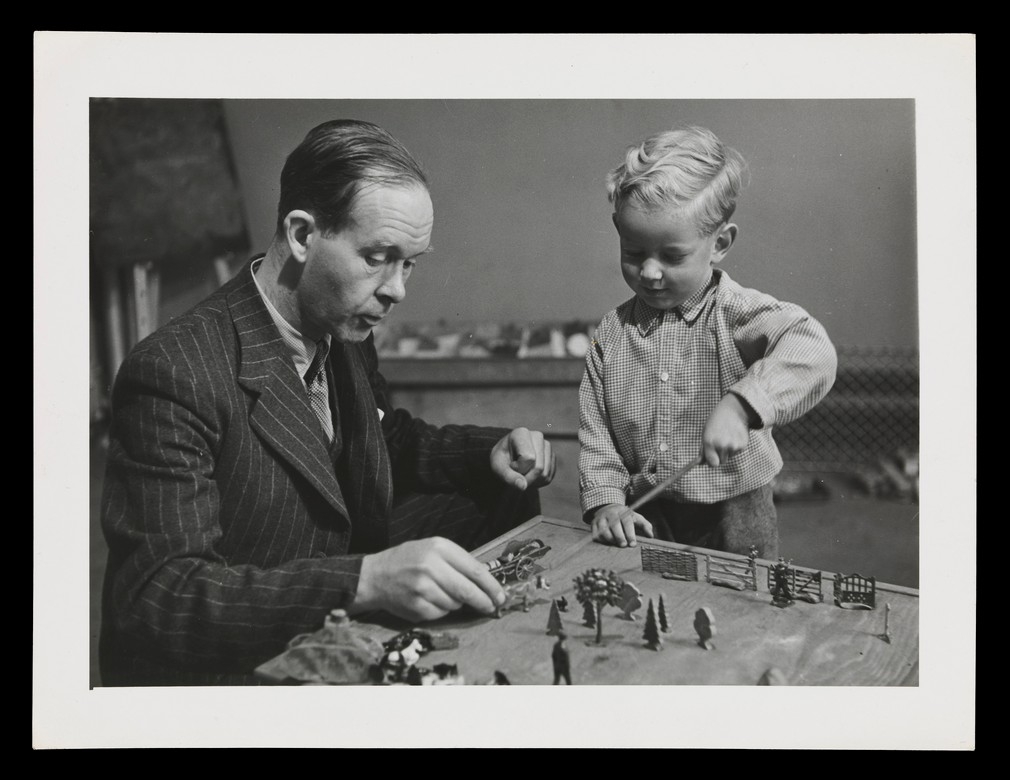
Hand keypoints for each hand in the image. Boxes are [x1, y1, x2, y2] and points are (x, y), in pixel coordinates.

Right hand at [349, 537, 505, 621]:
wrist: (374, 576)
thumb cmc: (408, 560)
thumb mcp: (432, 549)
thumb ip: (457, 562)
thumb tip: (486, 583)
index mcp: (439, 548)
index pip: (475, 570)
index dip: (492, 586)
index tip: (501, 595)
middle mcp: (431, 566)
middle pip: (468, 591)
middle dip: (484, 601)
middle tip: (491, 607)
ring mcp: (423, 588)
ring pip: (456, 604)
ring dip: (457, 603)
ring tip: (442, 593)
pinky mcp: (417, 607)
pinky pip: (441, 613)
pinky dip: (441, 610)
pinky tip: (429, 600)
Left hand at [490, 427, 556, 490]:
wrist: (507, 459)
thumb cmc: (501, 461)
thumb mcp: (498, 468)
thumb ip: (508, 476)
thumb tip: (523, 486)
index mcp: (521, 433)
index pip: (528, 458)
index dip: (518, 468)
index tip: (510, 464)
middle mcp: (537, 436)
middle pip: (538, 468)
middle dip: (526, 478)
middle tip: (516, 473)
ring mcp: (547, 446)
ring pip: (545, 475)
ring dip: (532, 481)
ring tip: (521, 474)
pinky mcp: (552, 457)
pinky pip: (549, 478)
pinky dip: (538, 482)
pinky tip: (529, 475)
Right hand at [590, 503, 653, 547]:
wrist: (607, 508)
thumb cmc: (625, 517)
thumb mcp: (636, 518)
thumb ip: (645, 526)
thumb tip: (651, 536)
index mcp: (623, 512)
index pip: (627, 523)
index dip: (630, 534)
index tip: (633, 544)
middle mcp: (611, 514)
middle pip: (614, 525)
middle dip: (619, 536)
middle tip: (623, 545)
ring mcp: (601, 519)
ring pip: (603, 530)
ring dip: (609, 539)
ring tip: (615, 544)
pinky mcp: (593, 524)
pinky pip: (595, 534)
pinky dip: (601, 539)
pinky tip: (607, 542)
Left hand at [701, 393, 754, 466]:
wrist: (733, 411)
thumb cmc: (716, 422)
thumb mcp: (706, 433)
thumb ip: (703, 449)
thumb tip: (699, 464)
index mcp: (709, 442)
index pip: (712, 464)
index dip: (712, 462)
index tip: (712, 459)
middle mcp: (721, 445)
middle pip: (721, 462)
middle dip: (719, 456)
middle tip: (720, 443)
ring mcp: (733, 446)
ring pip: (729, 457)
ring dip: (727, 451)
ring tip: (727, 437)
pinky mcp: (743, 445)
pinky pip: (736, 452)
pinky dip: (735, 447)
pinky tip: (734, 436)